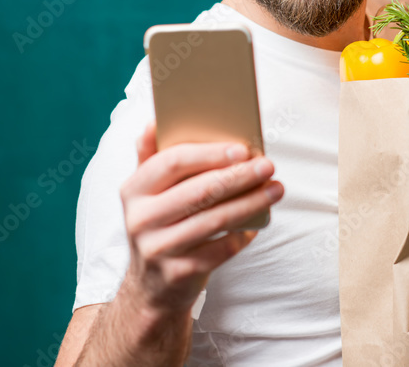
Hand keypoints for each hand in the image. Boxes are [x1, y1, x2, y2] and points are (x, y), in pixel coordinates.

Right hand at [118, 121, 283, 314]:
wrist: (151, 287)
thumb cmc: (159, 223)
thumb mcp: (146, 192)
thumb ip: (151, 156)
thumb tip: (154, 122)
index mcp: (133, 189)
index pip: (172, 162)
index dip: (209, 153)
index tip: (243, 148)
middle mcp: (140, 218)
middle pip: (199, 191)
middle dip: (239, 176)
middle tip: (268, 166)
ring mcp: (158, 249)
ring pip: (215, 220)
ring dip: (251, 202)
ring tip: (276, 189)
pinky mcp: (179, 274)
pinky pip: (221, 249)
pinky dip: (244, 234)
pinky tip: (259, 223)